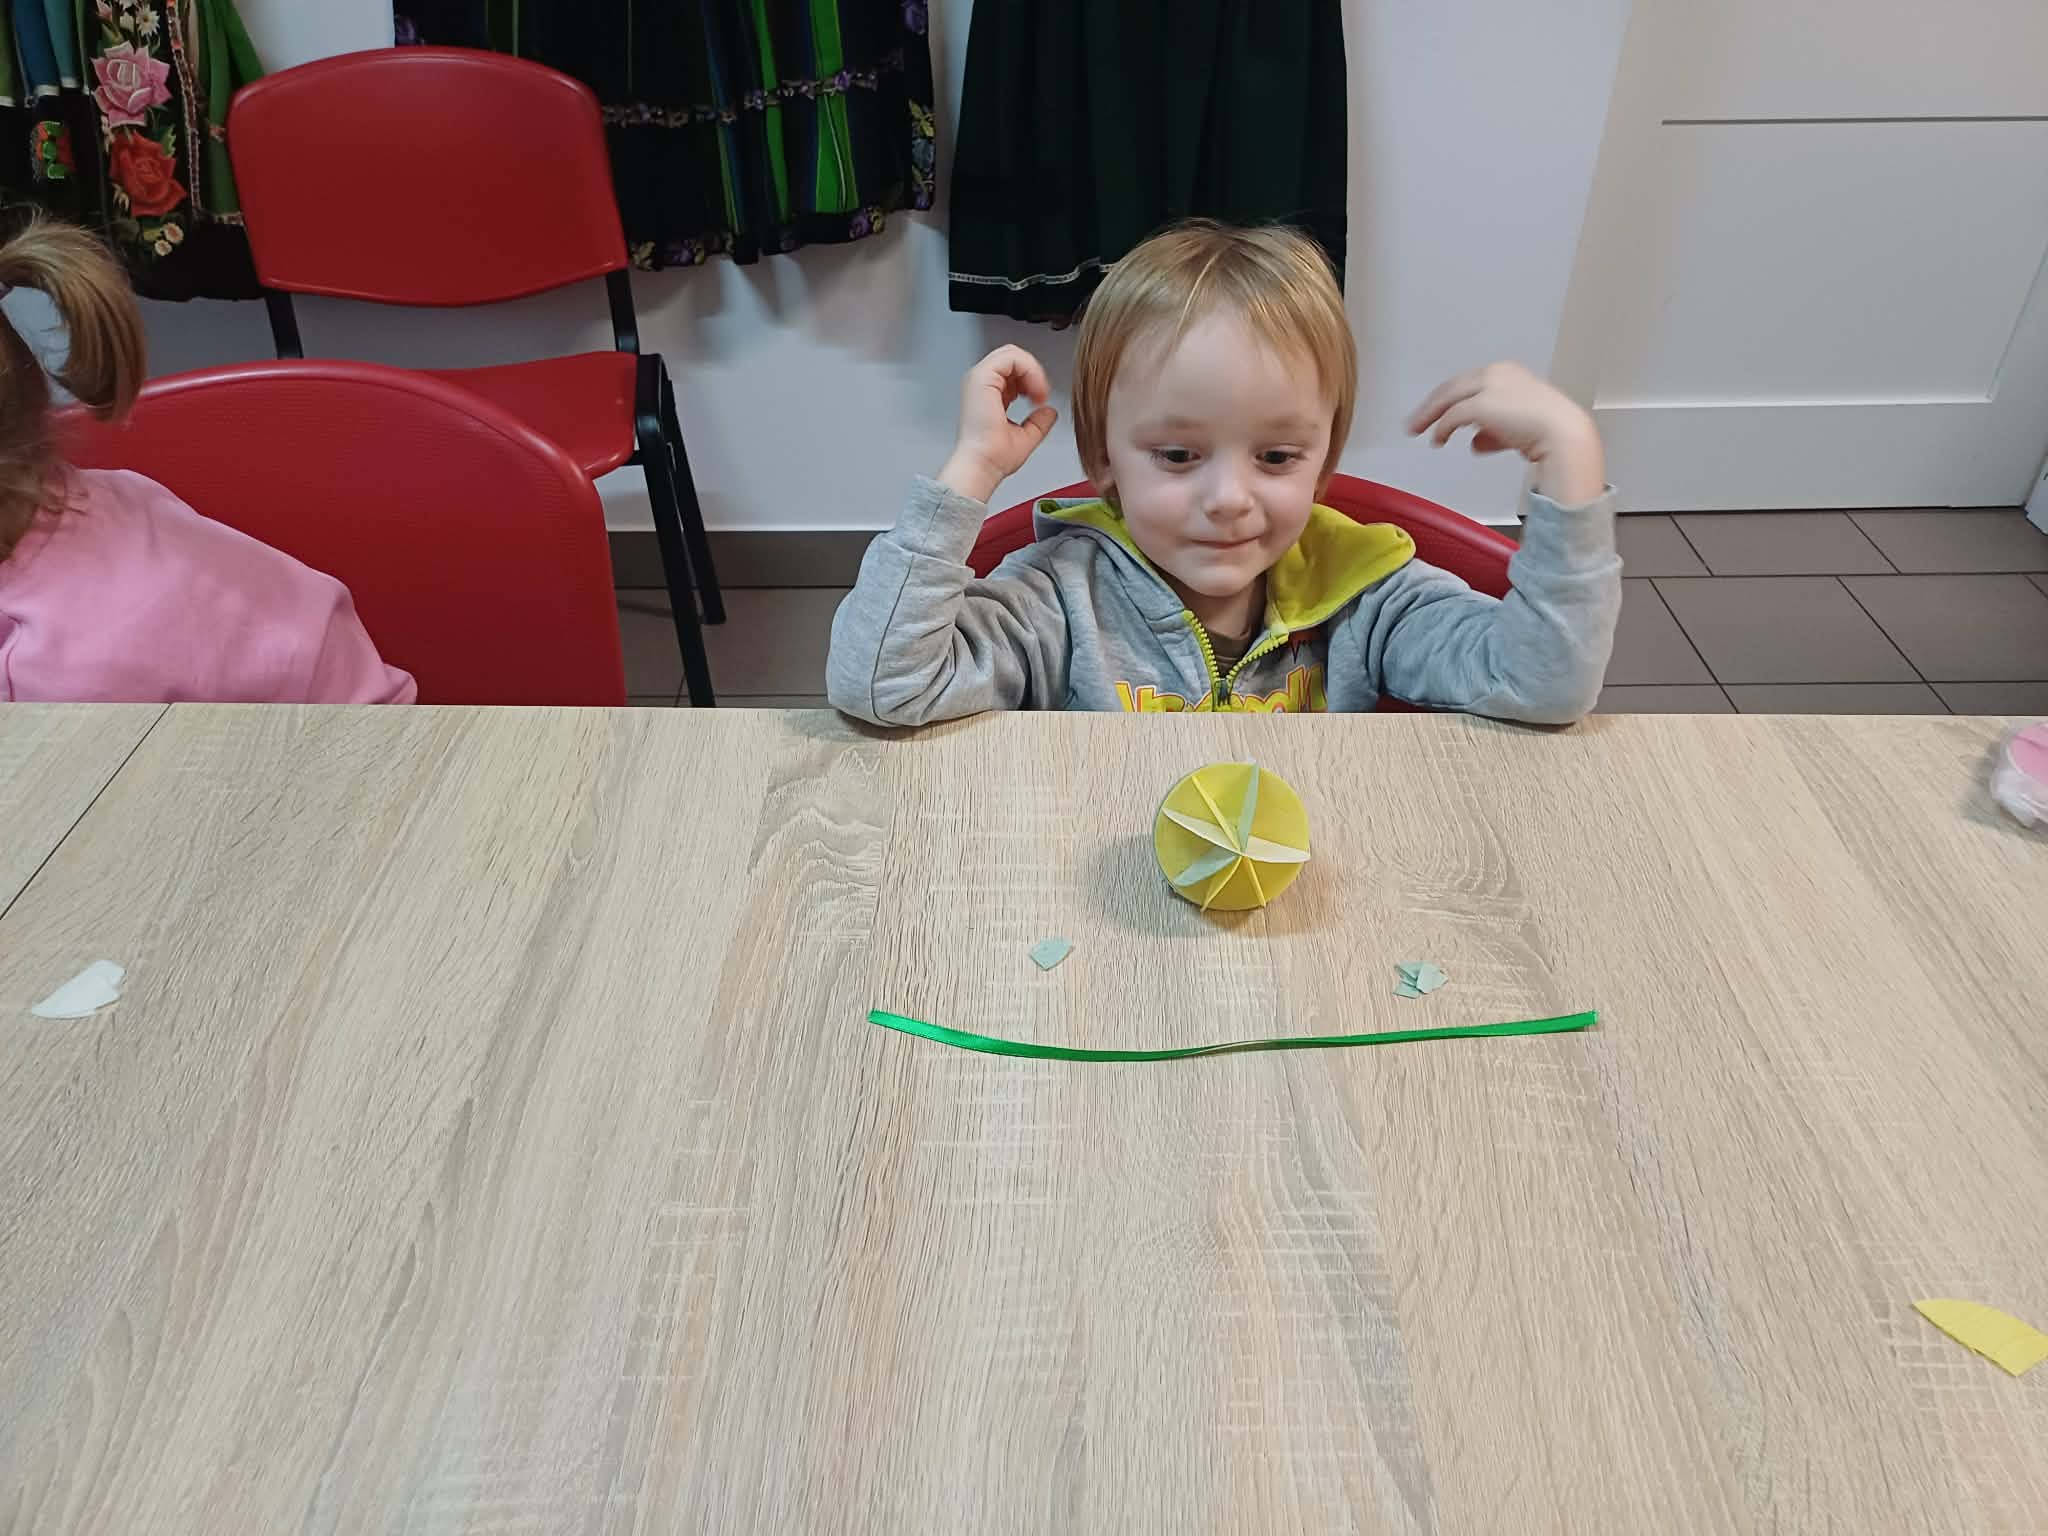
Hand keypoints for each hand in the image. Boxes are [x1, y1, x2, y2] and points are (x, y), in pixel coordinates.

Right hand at [937, 345, 1058, 503]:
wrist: (983, 465)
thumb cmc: (994, 457)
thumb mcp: (1025, 437)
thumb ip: (1038, 422)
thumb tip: (1049, 412)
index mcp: (987, 394)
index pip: (1012, 370)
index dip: (1031, 378)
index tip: (1040, 399)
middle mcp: (980, 383)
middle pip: (1012, 357)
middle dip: (1033, 372)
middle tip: (1041, 395)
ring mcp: (979, 378)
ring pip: (1013, 353)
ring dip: (1033, 371)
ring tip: (1038, 393)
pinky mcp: (982, 377)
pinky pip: (1011, 358)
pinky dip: (1029, 370)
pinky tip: (1034, 389)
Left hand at [1406, 362, 1605, 505]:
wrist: (1563, 434)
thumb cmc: (1548, 432)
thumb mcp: (1516, 427)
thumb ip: (1493, 431)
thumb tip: (1474, 443)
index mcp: (1507, 372)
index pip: (1469, 382)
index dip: (1450, 398)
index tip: (1439, 411)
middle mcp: (1496, 373)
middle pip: (1453, 386)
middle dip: (1433, 404)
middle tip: (1416, 421)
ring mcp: (1489, 386)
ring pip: (1448, 397)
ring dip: (1430, 414)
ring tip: (1417, 429)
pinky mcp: (1482, 404)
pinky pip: (1453, 416)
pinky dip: (1441, 428)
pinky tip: (1437, 440)